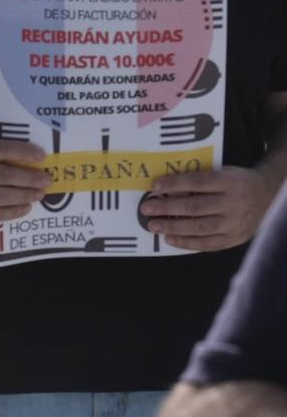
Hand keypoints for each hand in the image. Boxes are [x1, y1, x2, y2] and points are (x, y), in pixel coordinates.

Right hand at [0, 139, 49, 225]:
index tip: (41, 156)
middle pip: (2, 176)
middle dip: (28, 178)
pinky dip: (12, 212)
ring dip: (24, 196)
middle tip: (46, 179)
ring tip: (39, 194)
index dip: (21, 152)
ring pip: (0, 197)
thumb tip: (27, 160)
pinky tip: (25, 207)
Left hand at [144, 166, 272, 250]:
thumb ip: (201, 179)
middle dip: (168, 208)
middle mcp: (233, 204)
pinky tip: (170, 239)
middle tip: (147, 209)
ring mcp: (234, 224)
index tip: (155, 186)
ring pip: (199, 227)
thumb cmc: (237, 182)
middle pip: (195, 207)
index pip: (198, 182)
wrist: (268, 196)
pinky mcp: (235, 239)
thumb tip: (167, 185)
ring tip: (153, 226)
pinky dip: (187, 243)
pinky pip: (208, 244)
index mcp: (230, 182)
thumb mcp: (224, 172)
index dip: (175, 184)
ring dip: (173, 227)